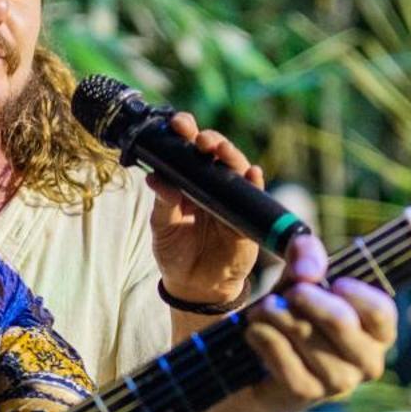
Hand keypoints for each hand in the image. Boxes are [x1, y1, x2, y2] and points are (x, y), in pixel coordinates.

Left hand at [147, 113, 262, 306]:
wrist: (196, 287)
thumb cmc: (177, 253)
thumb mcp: (163, 227)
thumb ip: (163, 202)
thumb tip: (156, 177)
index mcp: (188, 181)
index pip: (188, 150)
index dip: (185, 133)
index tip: (178, 124)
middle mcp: (211, 185)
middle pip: (216, 153)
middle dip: (210, 139)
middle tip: (200, 139)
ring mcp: (231, 198)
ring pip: (237, 168)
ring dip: (231, 155)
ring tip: (221, 150)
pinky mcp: (246, 216)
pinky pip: (254, 195)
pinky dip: (254, 182)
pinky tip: (252, 174)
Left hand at [242, 254, 395, 411]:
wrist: (267, 365)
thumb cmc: (299, 313)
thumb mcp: (304, 277)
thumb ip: (307, 256)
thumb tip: (306, 271)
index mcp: (379, 332)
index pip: (380, 312)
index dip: (356, 293)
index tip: (333, 281)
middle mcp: (367, 361)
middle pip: (341, 323)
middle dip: (308, 299)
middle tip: (289, 290)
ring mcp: (339, 382)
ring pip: (307, 339)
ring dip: (278, 316)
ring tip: (262, 307)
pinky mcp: (307, 394)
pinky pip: (285, 363)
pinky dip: (265, 339)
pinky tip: (254, 329)